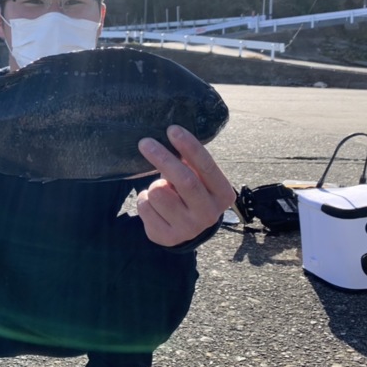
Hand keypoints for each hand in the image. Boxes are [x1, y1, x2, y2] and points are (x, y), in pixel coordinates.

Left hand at [136, 125, 233, 246]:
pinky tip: (154, 205)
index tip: (172, 129)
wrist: (186, 230)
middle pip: (184, 180)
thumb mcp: (200, 179)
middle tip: (145, 142)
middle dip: (162, 158)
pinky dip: (144, 199)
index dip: (190, 147)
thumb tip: (173, 134)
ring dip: (153, 185)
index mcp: (222, 195)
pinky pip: (145, 207)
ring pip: (159, 194)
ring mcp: (188, 228)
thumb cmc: (192, 194)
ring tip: (161, 189)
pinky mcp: (167, 237)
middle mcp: (209, 214)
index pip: (207, 167)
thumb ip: (191, 162)